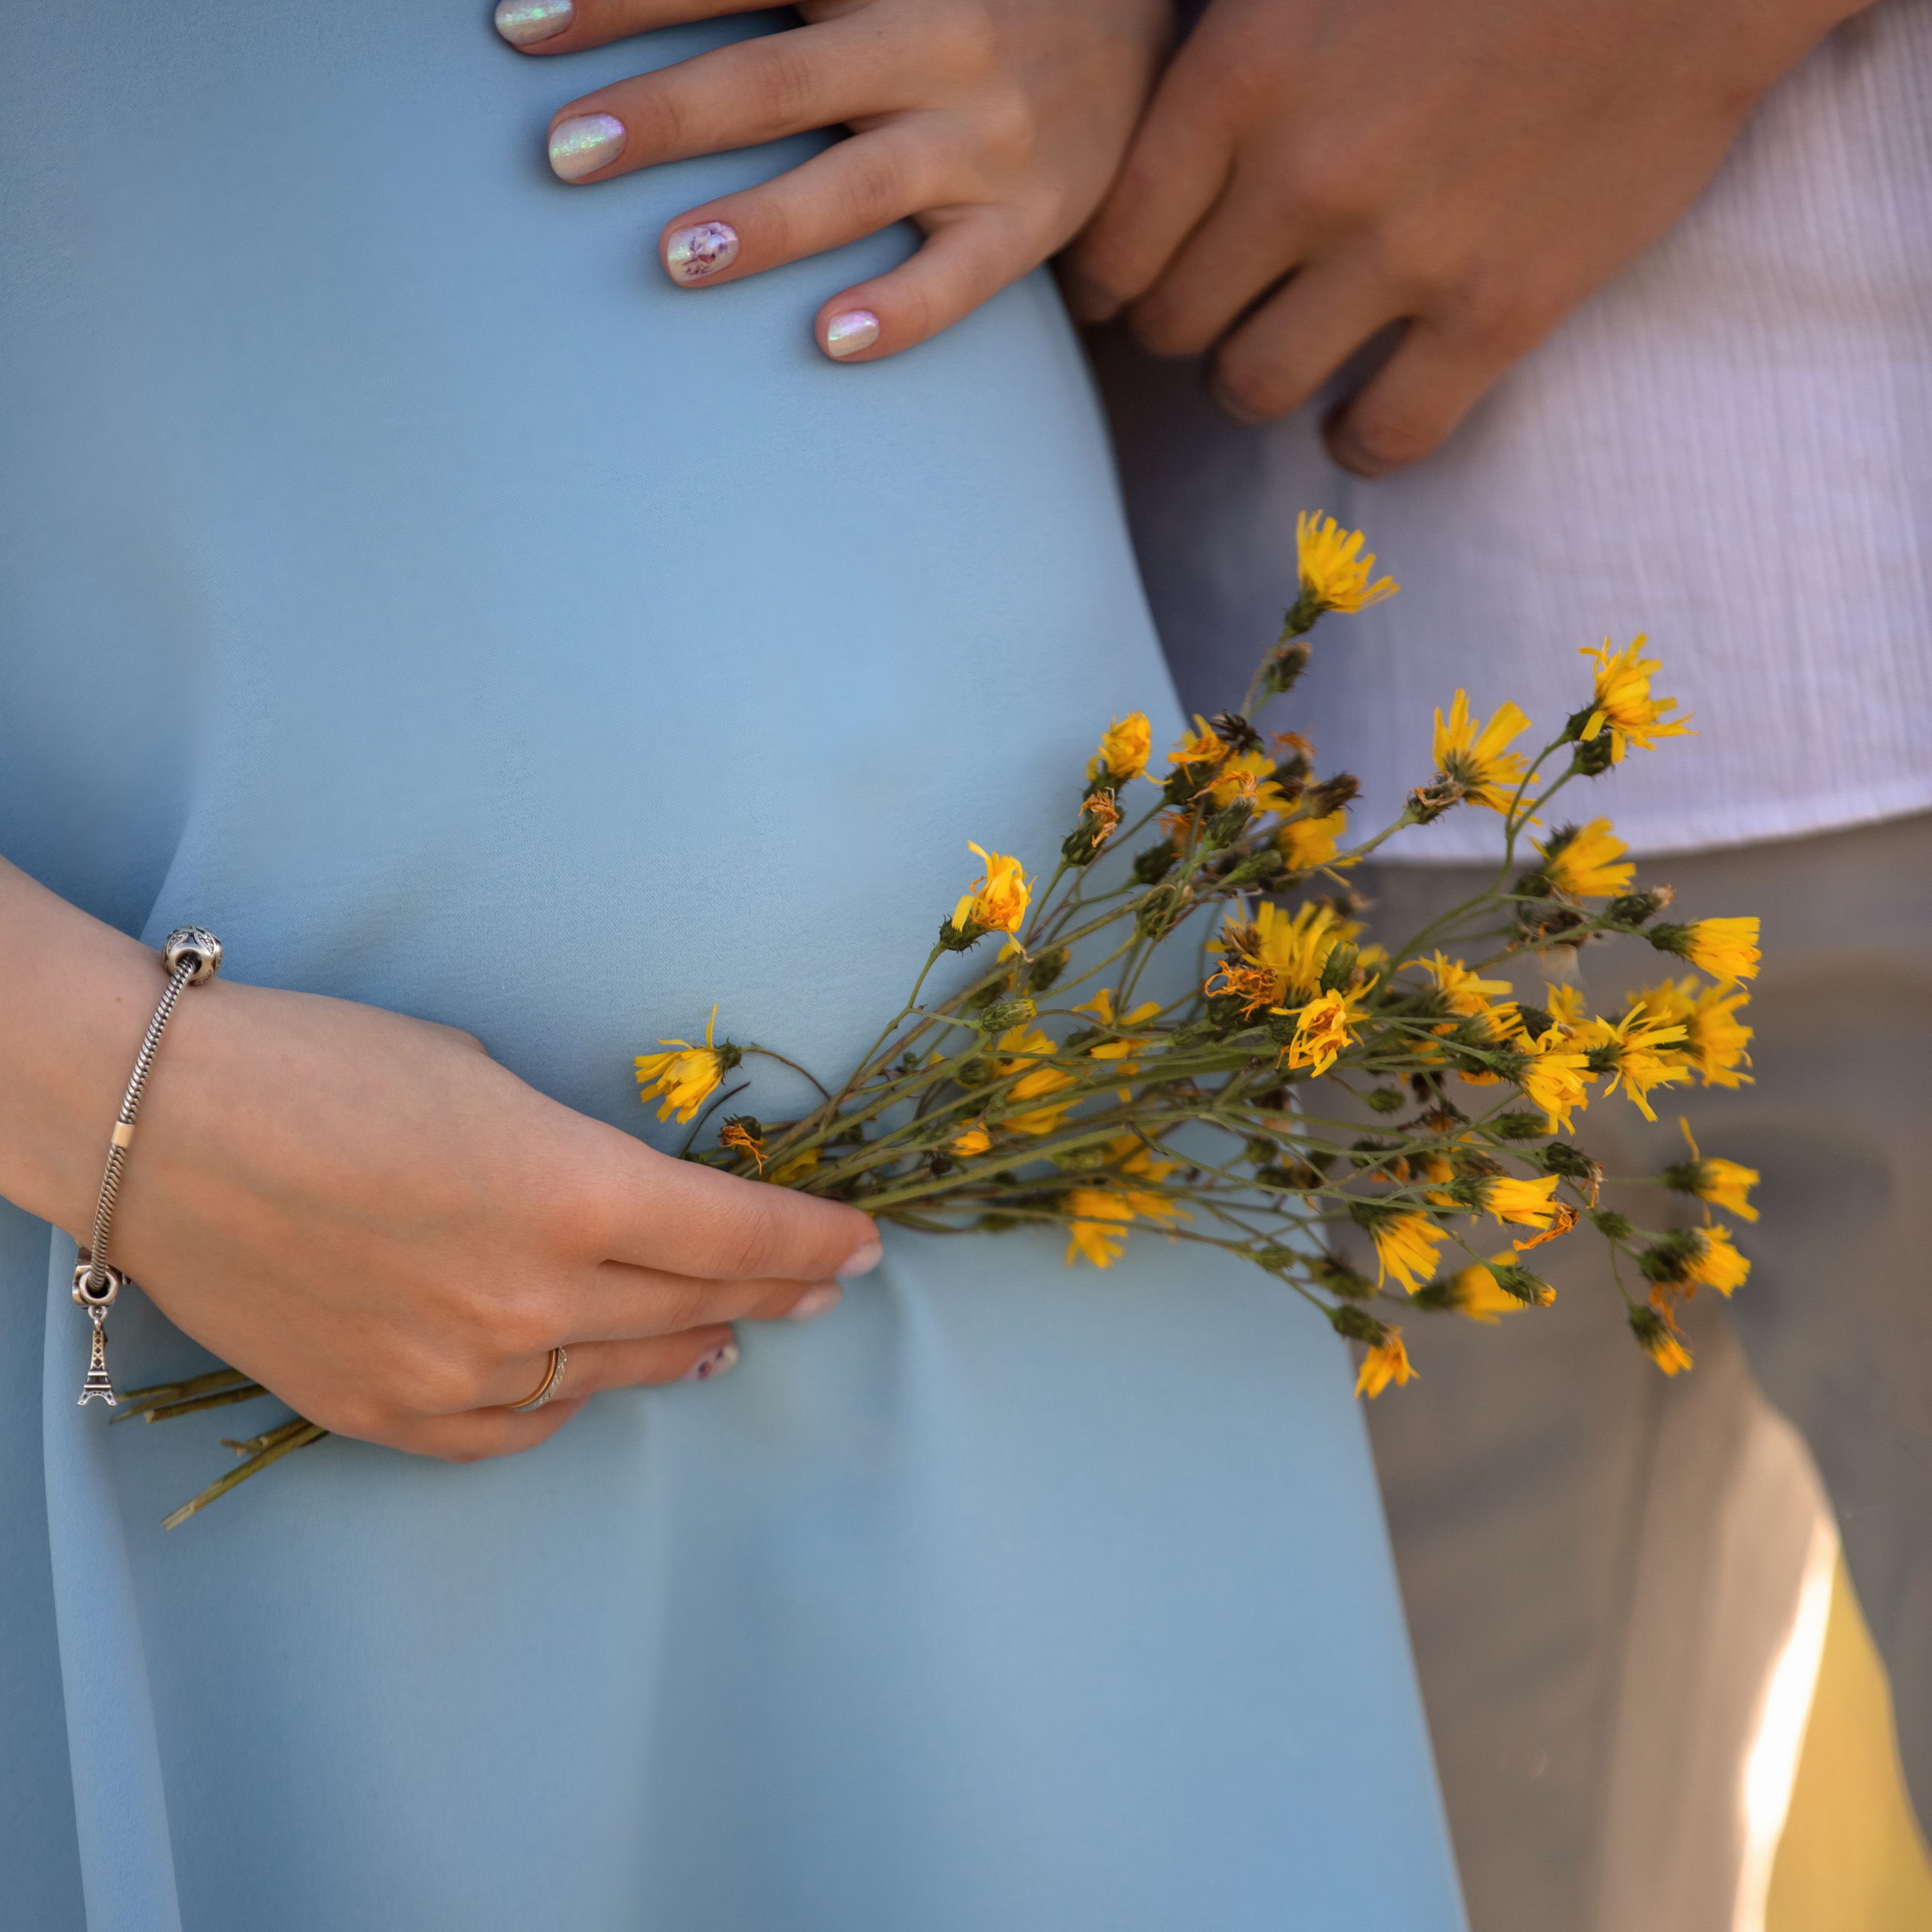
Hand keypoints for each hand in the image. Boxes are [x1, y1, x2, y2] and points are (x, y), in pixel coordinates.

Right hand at [0, 861, 878, 1460]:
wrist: (160, 1126)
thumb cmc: (327, 1065)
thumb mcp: (491, 1084)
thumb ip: (579, 1162)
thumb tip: (633, 1205)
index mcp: (573, 1192)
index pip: (737, 1234)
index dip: (811, 1243)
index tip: (860, 1245)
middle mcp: (532, 1298)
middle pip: (694, 1305)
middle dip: (772, 1291)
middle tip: (821, 1287)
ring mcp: (458, 1370)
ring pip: (611, 1372)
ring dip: (683, 1349)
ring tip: (727, 1337)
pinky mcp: (385, 1412)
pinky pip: (514, 1425)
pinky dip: (565, 1399)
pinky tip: (594, 1381)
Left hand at [495, 0, 1167, 360]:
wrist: (1146, 26)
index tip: (517, 27)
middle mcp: (934, 40)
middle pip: (780, 78)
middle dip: (667, 114)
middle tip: (561, 152)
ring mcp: (986, 138)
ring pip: (861, 183)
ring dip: (766, 220)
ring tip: (674, 258)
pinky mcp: (1032, 220)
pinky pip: (963, 277)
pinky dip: (901, 312)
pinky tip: (829, 340)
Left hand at [1066, 0, 1861, 472]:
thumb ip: (1224, 47)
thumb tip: (1145, 121)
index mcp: (1241, 74)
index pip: (1115, 244)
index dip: (1110, 281)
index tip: (1129, 286)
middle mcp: (1304, 174)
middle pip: (1173, 324)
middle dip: (1180, 324)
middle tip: (1214, 307)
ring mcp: (1403, 253)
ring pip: (1253, 389)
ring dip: (1256, 381)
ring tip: (1285, 351)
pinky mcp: (1498, 311)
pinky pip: (1385, 437)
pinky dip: (1359, 442)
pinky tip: (1360, 419)